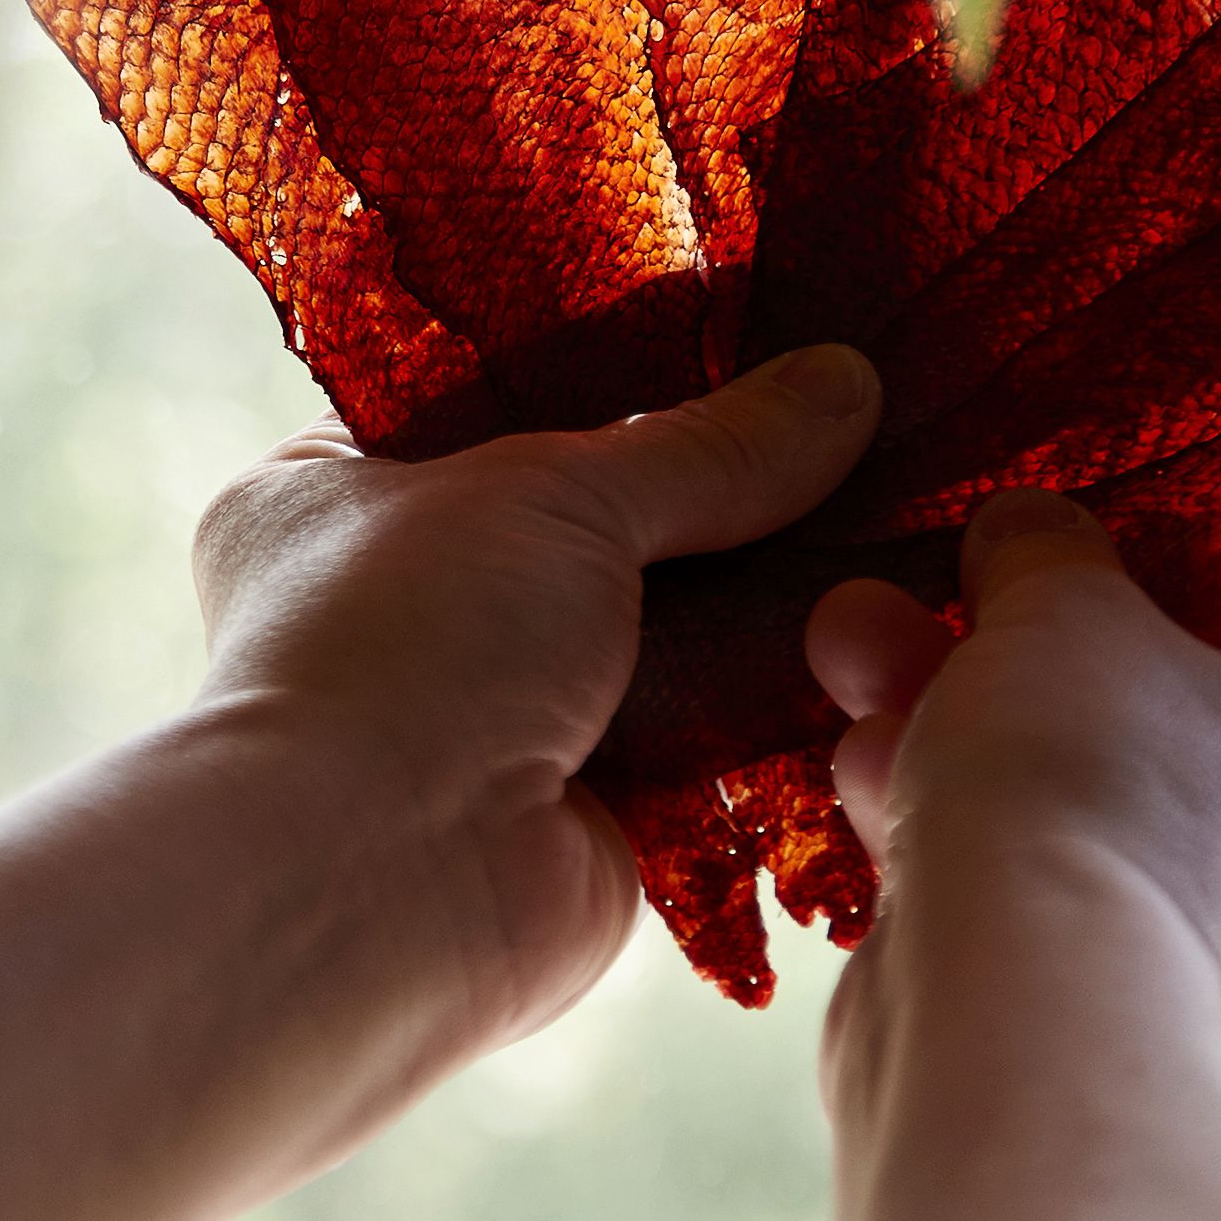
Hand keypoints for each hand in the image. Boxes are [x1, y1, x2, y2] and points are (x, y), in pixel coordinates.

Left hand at [191, 343, 881, 1040]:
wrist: (382, 884)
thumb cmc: (405, 648)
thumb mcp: (559, 493)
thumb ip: (704, 446)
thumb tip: (842, 381)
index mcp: (335, 492)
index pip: (484, 401)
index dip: (608, 371)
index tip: (737, 336)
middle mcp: (407, 600)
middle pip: (593, 520)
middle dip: (707, 494)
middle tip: (840, 422)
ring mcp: (494, 710)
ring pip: (659, 631)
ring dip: (755, 600)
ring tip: (885, 511)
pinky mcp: (582, 807)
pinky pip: (702, 735)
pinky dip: (768, 703)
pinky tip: (865, 635)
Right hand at [809, 487, 1220, 1220]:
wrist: (1017, 1028)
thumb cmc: (1098, 781)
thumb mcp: (1066, 602)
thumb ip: (1052, 550)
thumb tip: (1024, 534)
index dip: (1216, 581)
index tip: (1109, 557)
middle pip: (1206, 742)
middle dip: (1047, 667)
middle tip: (941, 605)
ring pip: (1120, 836)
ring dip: (984, 746)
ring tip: (863, 673)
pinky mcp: (1146, 1076)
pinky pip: (1071, 930)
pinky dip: (977, 860)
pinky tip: (865, 787)